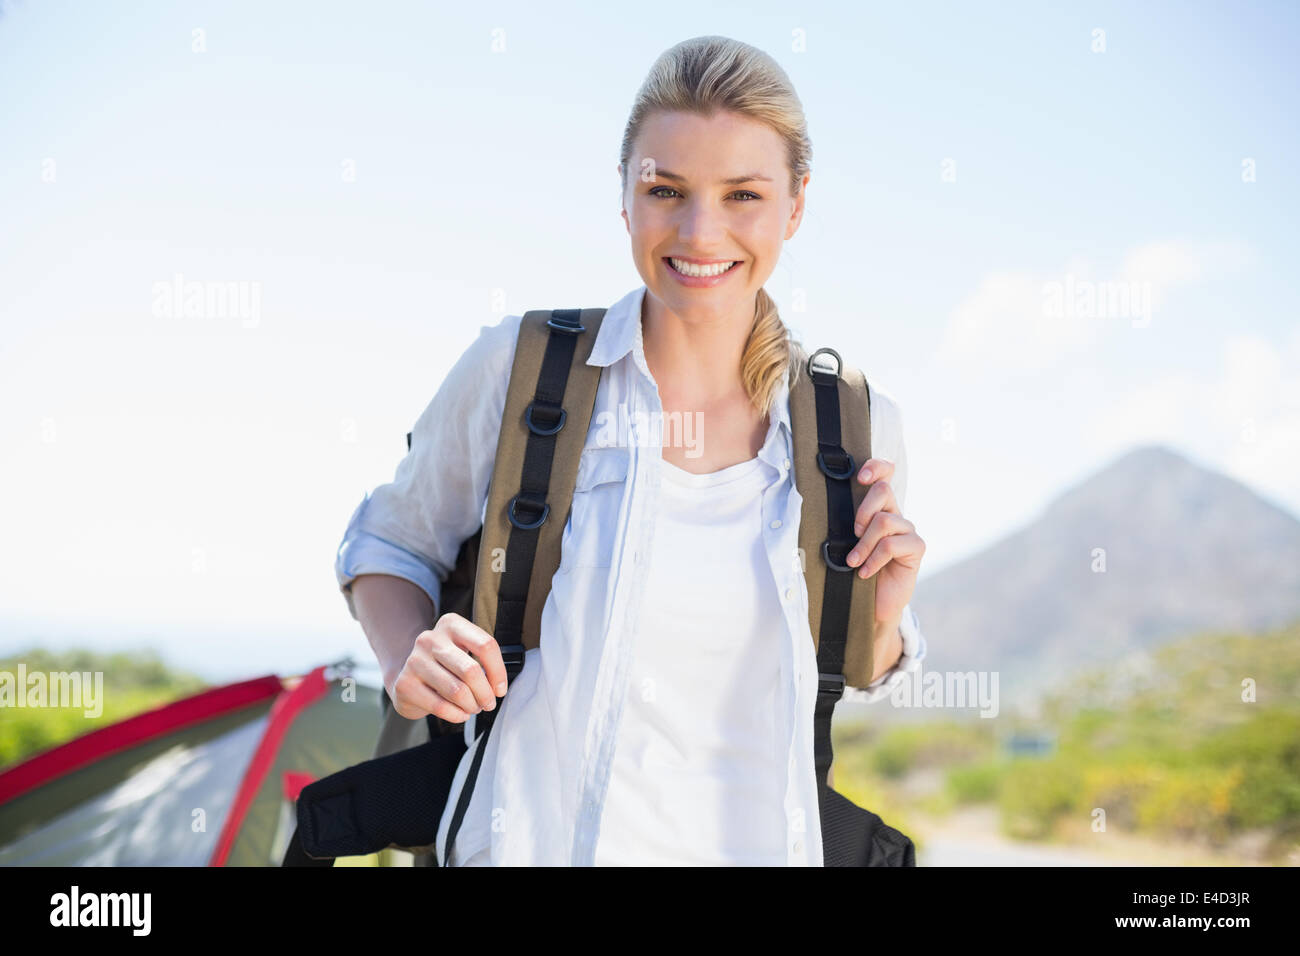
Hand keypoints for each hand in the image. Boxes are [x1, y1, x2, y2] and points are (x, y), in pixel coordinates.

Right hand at [389, 612, 509, 722]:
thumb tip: (497, 688)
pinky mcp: (405, 684)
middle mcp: (430, 638)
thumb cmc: (444, 665)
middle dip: (485, 693)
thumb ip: (482, 662)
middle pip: (471, 670)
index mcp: (451, 624)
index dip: (498, 672)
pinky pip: (440, 706)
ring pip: (457, 691)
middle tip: (488, 703)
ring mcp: (415, 660)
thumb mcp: (463, 652)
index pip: (485, 645)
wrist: (407, 676)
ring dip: (471, 706)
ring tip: (473, 708)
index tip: (500, 689)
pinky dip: (456, 715)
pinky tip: (460, 714)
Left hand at [843, 457, 924, 628]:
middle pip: (883, 491)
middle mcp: (895, 514)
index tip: (860, 477)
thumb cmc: (854, 570)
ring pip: (884, 521)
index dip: (876, 467)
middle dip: (862, 511)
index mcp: (878, 507)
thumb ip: (842, 522)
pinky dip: (873, 560)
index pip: (885, 474)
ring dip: (863, 544)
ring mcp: (907, 531)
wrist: (871, 604)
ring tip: (853, 562)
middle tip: (852, 533)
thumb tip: (817, 504)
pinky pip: (891, 545)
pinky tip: (864, 573)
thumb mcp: (844, 542)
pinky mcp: (916, 548)